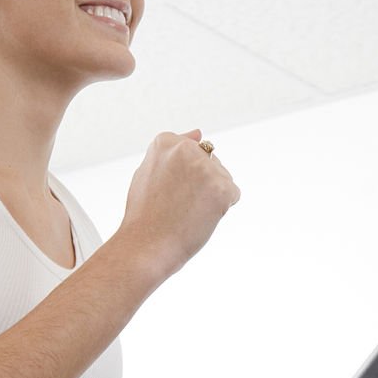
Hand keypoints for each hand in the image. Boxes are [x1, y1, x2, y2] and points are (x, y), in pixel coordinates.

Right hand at [116, 130, 240, 282]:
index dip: (180, 177)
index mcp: (165, 142)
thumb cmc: (144, 214)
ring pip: (222, 177)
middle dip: (199, 183)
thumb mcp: (148, 172)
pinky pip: (232, 194)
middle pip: (208, 162)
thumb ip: (172, 150)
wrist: (146, 246)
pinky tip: (199, 217)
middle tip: (176, 204)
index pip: (189, 152)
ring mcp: (206, 168)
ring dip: (211, 195)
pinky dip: (221, 209)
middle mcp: (187, 149)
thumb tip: (199, 132)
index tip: (165, 191)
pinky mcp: (222, 188)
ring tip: (186, 212)